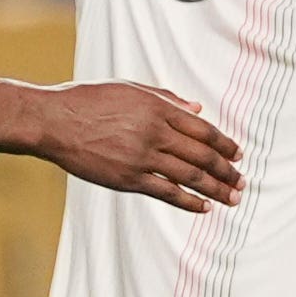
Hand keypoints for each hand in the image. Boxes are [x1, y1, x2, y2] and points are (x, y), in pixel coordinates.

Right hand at [40, 81, 242, 212]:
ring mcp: (143, 157)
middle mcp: (156, 132)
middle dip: (227, 171)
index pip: (204, 129)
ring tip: (233, 198)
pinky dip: (190, 201)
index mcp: (158, 108)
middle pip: (203, 155)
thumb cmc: (87, 100)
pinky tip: (204, 207)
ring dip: (217, 189)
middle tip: (241, 182)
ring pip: (191, 176)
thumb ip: (166, 98)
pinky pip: (167, 192)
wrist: (53, 121)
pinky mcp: (128, 178)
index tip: (239, 154)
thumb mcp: (130, 89)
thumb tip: (198, 109)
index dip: (225, 144)